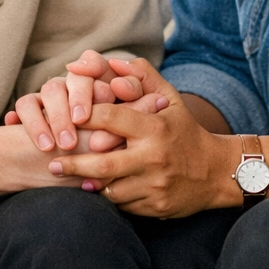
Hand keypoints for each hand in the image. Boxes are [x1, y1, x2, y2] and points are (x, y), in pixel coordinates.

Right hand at [4, 49, 158, 152]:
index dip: (104, 73)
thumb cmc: (97, 156)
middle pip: (77, 76)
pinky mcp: (28, 108)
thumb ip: (135, 116)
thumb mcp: (119, 140)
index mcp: (98, 88)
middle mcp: (73, 87)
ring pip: (52, 88)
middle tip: (81, 120)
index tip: (111, 91)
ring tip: (62, 144)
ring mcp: (50, 96)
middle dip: (80, 96)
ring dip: (57, 116)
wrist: (48, 171)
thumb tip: (158, 101)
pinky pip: (26, 104)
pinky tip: (42, 145)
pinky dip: (34, 124)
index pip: (100, 66)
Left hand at [47, 57, 239, 217]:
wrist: (215, 172)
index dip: (85, 116)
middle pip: (103, 163)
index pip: (112, 118)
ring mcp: (154, 185)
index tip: (68, 118)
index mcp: (154, 126)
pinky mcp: (155, 207)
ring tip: (69, 176)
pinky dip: (107, 196)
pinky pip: (122, 204)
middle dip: (74, 164)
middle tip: (53, 162)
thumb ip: (141, 75)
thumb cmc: (184, 129)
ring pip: (109, 188)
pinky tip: (97, 189)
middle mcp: (154, 157)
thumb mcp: (170, 97)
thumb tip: (111, 60)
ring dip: (88, 183)